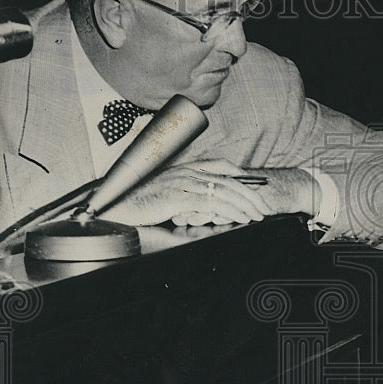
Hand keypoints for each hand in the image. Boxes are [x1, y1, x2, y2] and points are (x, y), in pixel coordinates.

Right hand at [100, 159, 271, 226]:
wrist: (118, 206)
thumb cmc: (141, 202)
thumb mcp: (168, 194)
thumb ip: (188, 195)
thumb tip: (209, 206)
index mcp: (185, 168)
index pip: (219, 165)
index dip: (240, 174)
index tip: (256, 185)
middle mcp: (186, 172)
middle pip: (227, 180)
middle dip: (250, 195)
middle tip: (264, 207)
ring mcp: (183, 183)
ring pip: (223, 191)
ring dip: (244, 205)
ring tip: (257, 215)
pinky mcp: (178, 197)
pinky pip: (211, 203)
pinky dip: (229, 211)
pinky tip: (239, 218)